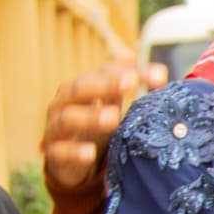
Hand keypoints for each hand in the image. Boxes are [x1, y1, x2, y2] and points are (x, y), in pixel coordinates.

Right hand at [40, 60, 167, 189]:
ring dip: (90, 117)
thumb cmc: (90, 125)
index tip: (160, 75)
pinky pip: (60, 152)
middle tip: (131, 82)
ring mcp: (56, 128)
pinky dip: (74, 152)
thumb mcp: (106, 102)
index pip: (104, 73)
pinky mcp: (54, 155)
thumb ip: (119, 80)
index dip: (129, 72)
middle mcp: (63, 103)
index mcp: (79, 87)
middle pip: (80, 89)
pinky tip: (90, 153)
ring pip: (68, 119)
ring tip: (114, 117)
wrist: (65, 160)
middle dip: (106, 84)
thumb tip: (128, 53)